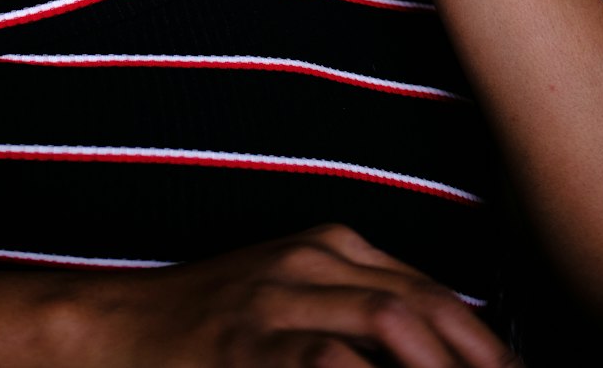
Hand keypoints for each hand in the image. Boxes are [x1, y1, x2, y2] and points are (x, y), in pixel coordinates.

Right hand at [88, 224, 516, 366]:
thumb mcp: (292, 294)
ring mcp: (277, 302)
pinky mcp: (248, 345)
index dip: (485, 342)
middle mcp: (309, 262)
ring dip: (437, 365)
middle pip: (422, 306)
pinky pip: (327, 360)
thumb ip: (358, 306)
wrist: (117, 329)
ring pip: (387, 322)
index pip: (433, 291)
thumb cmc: (214, 323)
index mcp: (329, 246)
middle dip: (476, 356)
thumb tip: (439, 341)